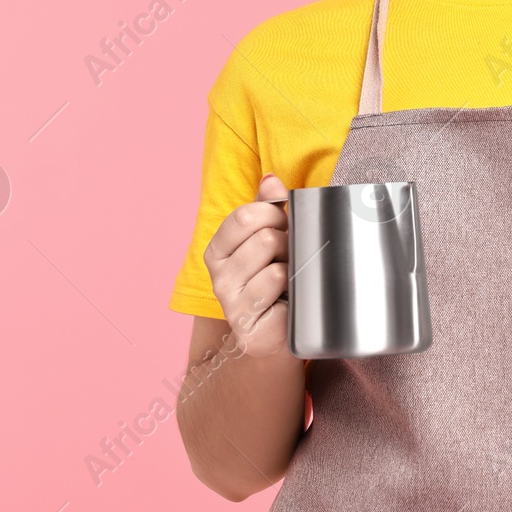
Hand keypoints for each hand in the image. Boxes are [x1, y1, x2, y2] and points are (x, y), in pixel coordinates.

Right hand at [202, 173, 291, 358]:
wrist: (282, 331)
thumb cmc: (276, 277)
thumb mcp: (270, 236)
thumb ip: (268, 206)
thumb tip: (271, 179)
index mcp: (218, 250)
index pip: (245, 216)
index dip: (275, 214)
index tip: (285, 224)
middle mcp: (218, 278)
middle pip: (264, 239)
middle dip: (288, 243)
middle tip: (291, 256)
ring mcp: (231, 306)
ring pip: (275, 268)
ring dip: (293, 270)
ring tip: (291, 280)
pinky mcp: (249, 329)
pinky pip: (281, 295)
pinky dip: (294, 292)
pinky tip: (289, 301)